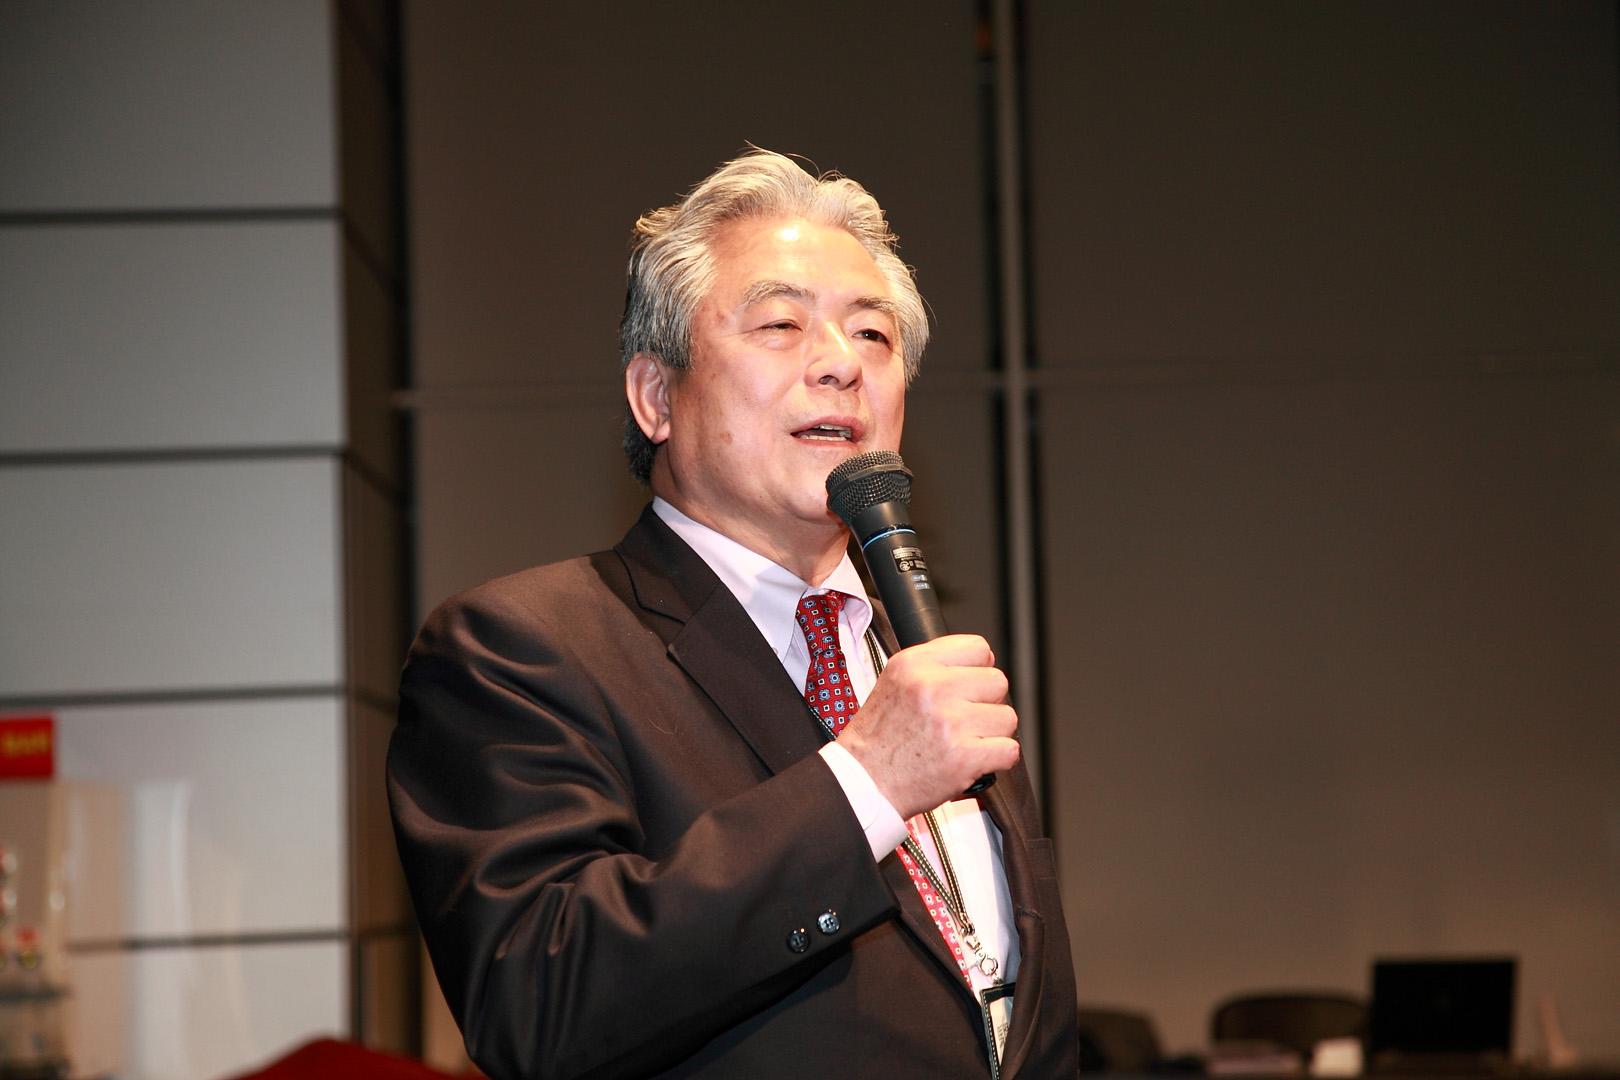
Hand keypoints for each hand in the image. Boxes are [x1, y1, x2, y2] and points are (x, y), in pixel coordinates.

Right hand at [837, 634, 1019, 817]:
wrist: (864, 782)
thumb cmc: (879, 738)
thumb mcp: (895, 681)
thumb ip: (935, 666)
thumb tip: (984, 659)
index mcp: (914, 664)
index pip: (979, 648)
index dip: (977, 670)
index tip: (967, 687)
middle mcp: (932, 688)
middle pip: (997, 681)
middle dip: (986, 702)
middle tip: (963, 719)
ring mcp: (951, 722)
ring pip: (1007, 717)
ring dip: (992, 733)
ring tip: (964, 742)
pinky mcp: (964, 757)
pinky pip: (1009, 750)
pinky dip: (996, 759)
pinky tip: (974, 760)